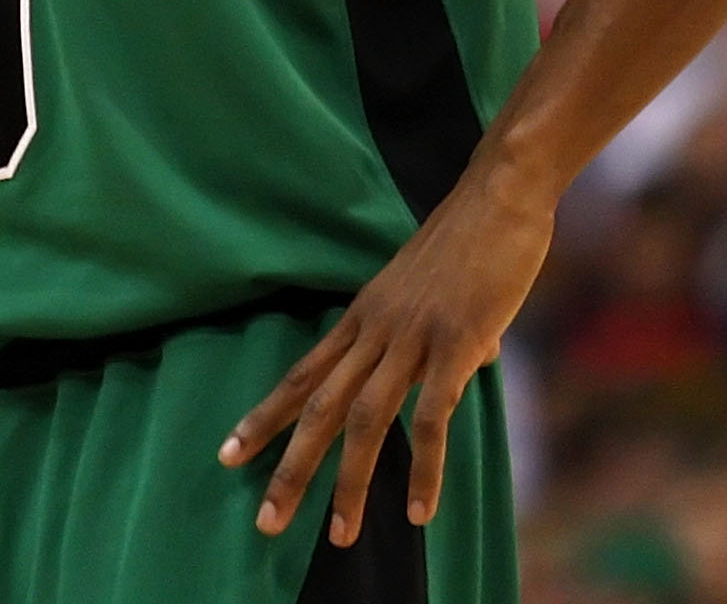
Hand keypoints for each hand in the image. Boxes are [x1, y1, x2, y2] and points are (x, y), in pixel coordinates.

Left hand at [219, 163, 554, 545]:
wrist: (498, 192)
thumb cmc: (472, 239)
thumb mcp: (434, 291)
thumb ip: (442, 336)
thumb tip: (470, 364)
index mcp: (363, 316)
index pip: (301, 373)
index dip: (265, 417)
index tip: (229, 453)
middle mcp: (375, 329)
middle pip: (318, 406)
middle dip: (289, 467)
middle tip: (266, 522)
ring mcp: (412, 336)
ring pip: (364, 418)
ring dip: (349, 480)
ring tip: (339, 534)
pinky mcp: (455, 342)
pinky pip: (432, 415)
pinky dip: (423, 465)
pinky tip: (418, 508)